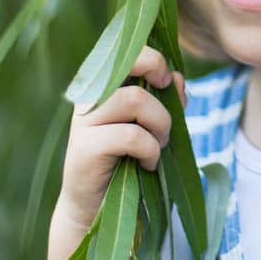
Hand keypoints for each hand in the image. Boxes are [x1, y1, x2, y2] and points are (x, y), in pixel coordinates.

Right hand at [52, 46, 185, 231]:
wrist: (98, 208)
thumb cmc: (129, 161)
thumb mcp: (154, 126)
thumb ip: (166, 100)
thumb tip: (177, 77)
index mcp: (104, 86)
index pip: (125, 52)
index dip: (151, 59)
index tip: (165, 80)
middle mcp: (89, 97)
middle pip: (134, 69)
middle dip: (161, 95)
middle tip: (165, 125)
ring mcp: (83, 121)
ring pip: (135, 100)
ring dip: (159, 125)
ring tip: (158, 146)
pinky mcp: (84, 147)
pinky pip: (132, 136)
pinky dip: (150, 150)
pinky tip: (147, 163)